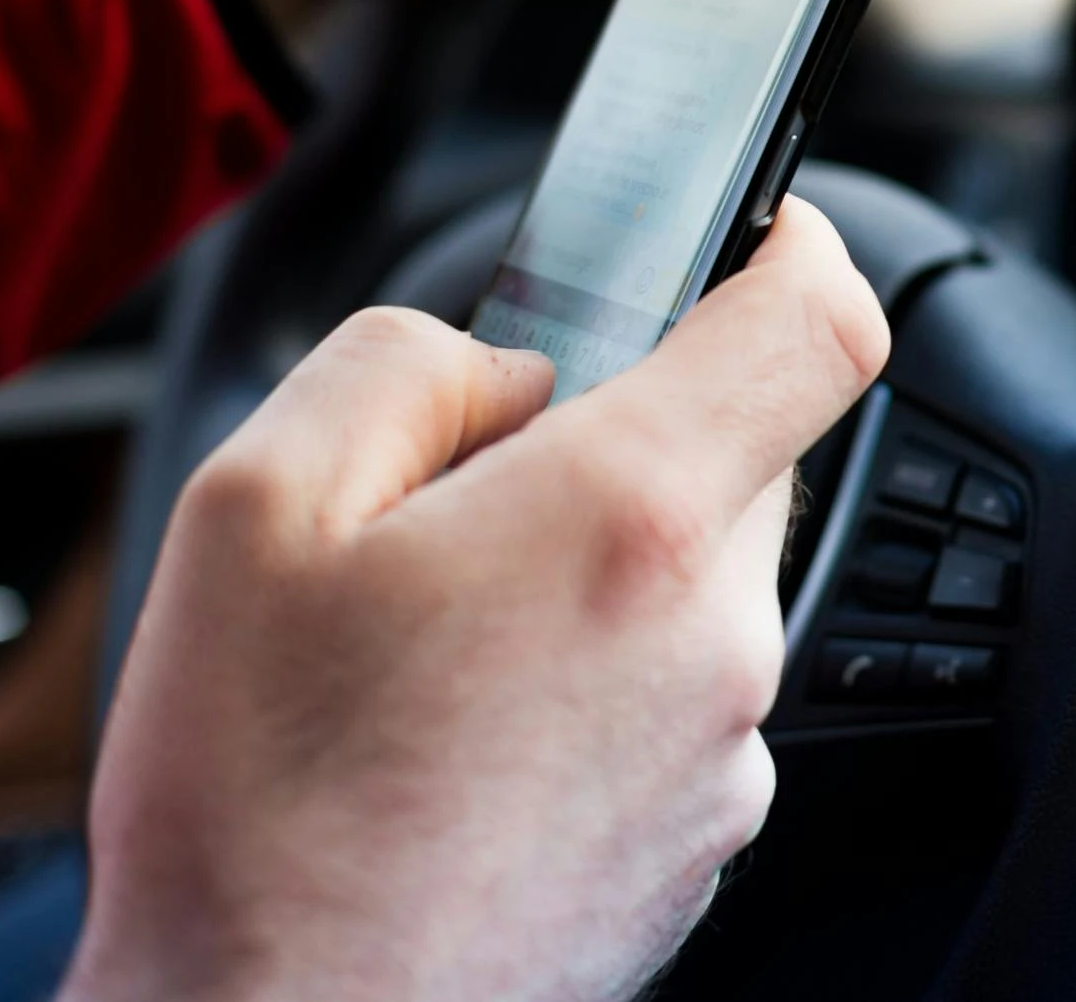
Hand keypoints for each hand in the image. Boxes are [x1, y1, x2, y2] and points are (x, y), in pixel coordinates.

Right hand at [60, 198, 885, 1001]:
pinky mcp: (704, 843)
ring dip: (607, 571)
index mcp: (627, 520)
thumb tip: (507, 365)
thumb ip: (406, 367)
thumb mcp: (256, 504)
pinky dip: (603, 681)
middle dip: (635, 436)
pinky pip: (681, 698)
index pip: (820, 328)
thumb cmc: (255, 806)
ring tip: (445, 645)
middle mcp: (715, 637)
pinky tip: (473, 735)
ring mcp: (724, 754)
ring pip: (702, 585)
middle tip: (484, 486)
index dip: (801, 251)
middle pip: (746, 457)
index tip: (764, 232)